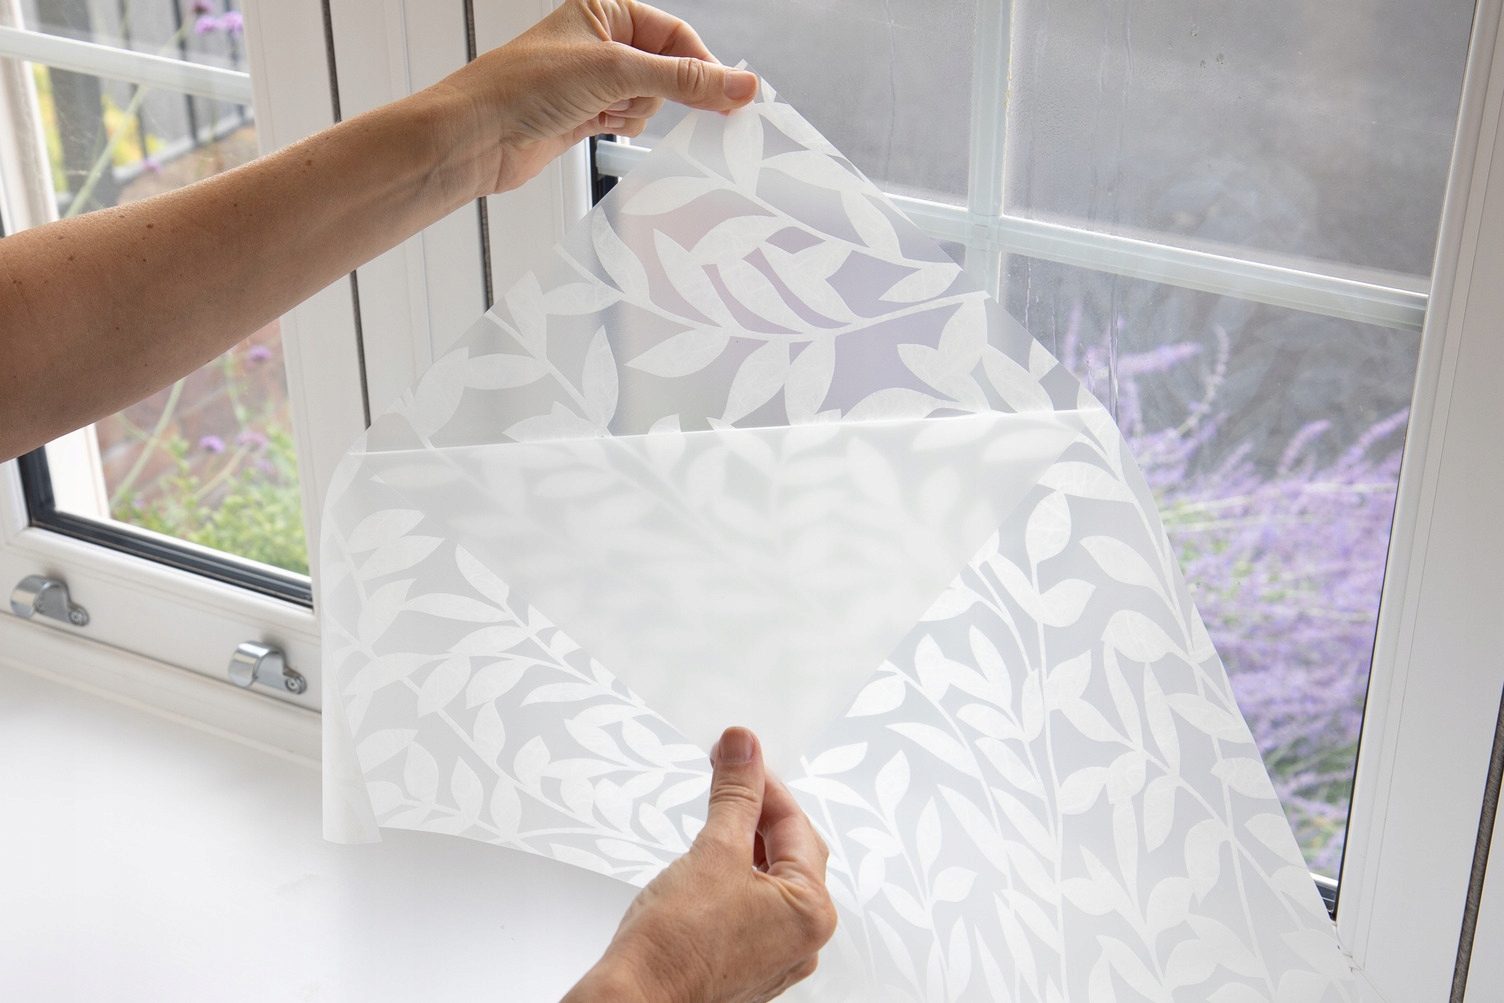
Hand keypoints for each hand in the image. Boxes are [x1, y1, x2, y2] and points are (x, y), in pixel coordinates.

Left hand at [432, 0, 758, 197]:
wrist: (478, 135)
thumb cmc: (524, 85)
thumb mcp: (617, 72)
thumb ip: (684, 80)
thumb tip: (741, 83)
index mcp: (605, 9)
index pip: (676, 34)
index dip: (704, 65)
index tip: (733, 96)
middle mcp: (600, 40)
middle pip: (667, 68)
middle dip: (666, 91)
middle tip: (680, 109)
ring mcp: (593, 80)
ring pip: (649, 99)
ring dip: (637, 112)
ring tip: (606, 113)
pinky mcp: (586, 114)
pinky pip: (629, 120)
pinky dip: (625, 127)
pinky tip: (601, 127)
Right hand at [563, 727, 836, 1002]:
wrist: (634, 999)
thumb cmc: (675, 946)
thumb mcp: (714, 851)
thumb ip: (736, 794)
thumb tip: (744, 748)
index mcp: (811, 912)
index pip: (795, 825)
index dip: (763, 782)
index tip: (739, 752)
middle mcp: (802, 939)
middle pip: (788, 851)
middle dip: (758, 810)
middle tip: (728, 774)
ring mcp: (774, 956)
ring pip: (769, 879)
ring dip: (745, 841)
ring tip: (716, 814)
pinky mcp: (744, 964)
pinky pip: (751, 906)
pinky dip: (735, 875)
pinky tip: (710, 861)